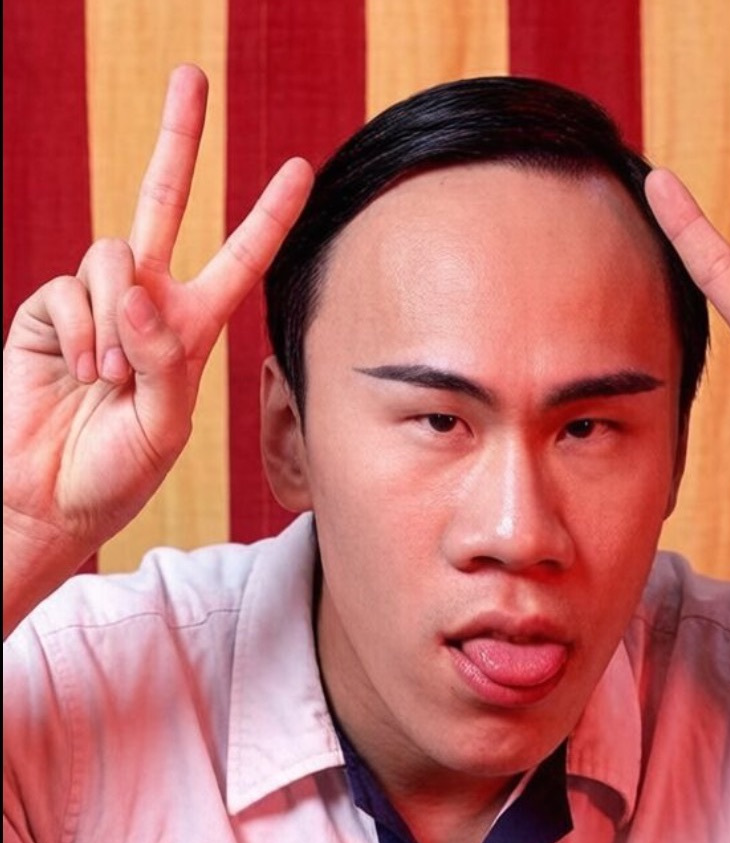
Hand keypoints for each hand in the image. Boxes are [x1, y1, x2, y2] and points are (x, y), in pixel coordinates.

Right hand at [2, 65, 312, 612]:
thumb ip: (162, 358)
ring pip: (112, 256)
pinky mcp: (48, 308)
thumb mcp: (163, 427)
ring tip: (108, 378)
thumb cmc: (116, 472)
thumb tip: (139, 288)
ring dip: (114, 320)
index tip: (299, 168)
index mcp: (192, 330)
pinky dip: (77, 333)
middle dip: (178, 140)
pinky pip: (67, 290)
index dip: (268, 216)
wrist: (47, 497)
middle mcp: (147, 304)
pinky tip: (78, 372)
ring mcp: (97, 302)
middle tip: (192, 75)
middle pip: (163, 202)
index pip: (239, 261)